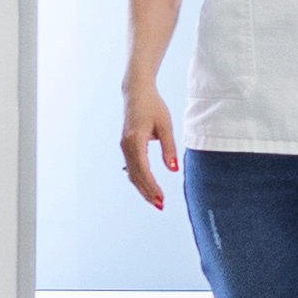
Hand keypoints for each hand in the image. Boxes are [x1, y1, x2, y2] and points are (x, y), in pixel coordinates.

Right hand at [122, 73, 180, 209]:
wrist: (136, 92)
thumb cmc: (153, 106)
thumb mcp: (165, 125)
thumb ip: (169, 148)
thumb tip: (173, 170)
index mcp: (135, 141)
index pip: (143, 170)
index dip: (152, 187)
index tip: (161, 199)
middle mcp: (126, 145)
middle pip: (135, 176)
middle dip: (147, 192)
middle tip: (160, 205)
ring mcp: (124, 146)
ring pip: (132, 173)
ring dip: (143, 188)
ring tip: (156, 200)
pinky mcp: (126, 145)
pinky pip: (131, 167)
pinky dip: (139, 179)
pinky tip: (148, 187)